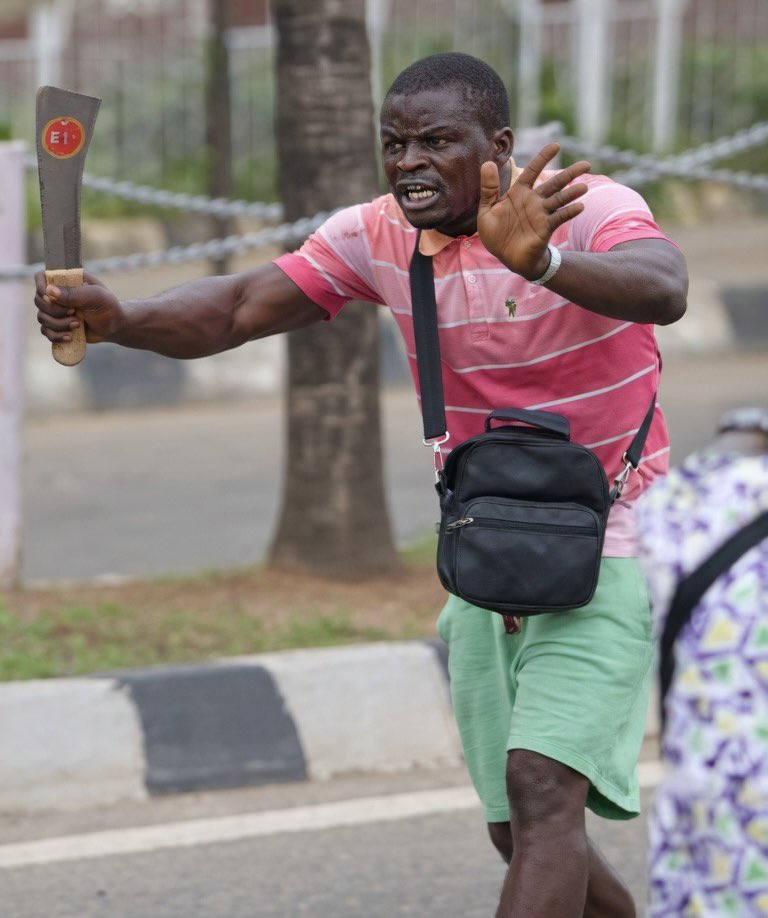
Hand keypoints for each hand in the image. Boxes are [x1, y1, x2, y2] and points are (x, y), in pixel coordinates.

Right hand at [34, 271, 122, 344]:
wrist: (114, 325)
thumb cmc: (107, 306)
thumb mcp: (95, 296)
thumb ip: (73, 293)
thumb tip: (49, 291)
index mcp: (66, 280)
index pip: (41, 277)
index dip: (41, 288)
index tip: (50, 299)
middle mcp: (58, 294)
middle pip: (38, 300)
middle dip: (55, 311)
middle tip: (73, 312)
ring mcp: (56, 310)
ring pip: (42, 317)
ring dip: (58, 324)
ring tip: (77, 324)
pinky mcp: (58, 325)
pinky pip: (46, 331)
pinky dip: (55, 336)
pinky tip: (70, 337)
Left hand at [477, 143, 590, 280]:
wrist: (506, 257)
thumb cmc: (496, 234)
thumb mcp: (487, 210)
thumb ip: (488, 188)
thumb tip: (488, 163)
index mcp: (519, 193)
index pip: (533, 171)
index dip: (543, 158)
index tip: (556, 145)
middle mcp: (533, 200)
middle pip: (554, 183)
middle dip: (570, 174)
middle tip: (586, 164)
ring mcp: (541, 214)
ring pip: (560, 199)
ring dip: (572, 193)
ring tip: (584, 187)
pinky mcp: (545, 228)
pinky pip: (559, 217)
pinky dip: (569, 212)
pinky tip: (579, 206)